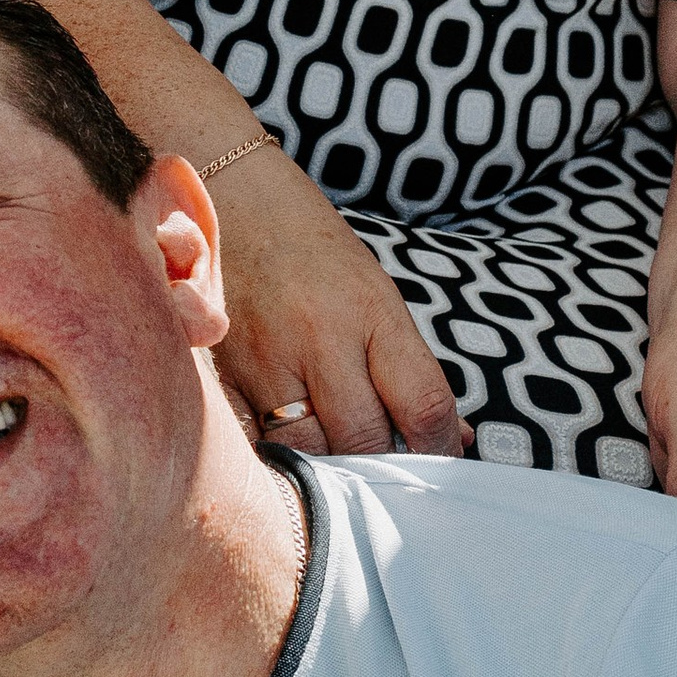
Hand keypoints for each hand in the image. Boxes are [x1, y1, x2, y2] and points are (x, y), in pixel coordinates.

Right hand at [211, 147, 464, 458]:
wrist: (232, 200)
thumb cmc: (313, 251)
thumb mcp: (377, 297)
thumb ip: (412, 370)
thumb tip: (455, 436)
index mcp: (371, 312)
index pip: (423, 404)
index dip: (439, 449)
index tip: (441, 466)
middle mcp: (320, 337)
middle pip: (365, 438)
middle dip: (384, 467)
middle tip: (394, 477)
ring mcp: (266, 359)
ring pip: (308, 452)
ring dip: (332, 472)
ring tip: (345, 472)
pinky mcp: (222, 375)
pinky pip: (255, 443)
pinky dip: (279, 460)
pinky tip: (294, 460)